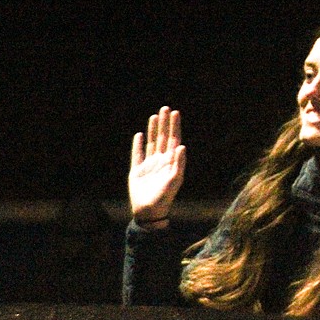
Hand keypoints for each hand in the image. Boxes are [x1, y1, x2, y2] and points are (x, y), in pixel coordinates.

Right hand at [128, 106, 186, 226]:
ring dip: (153, 129)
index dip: (175, 126)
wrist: (149, 211)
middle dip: (165, 123)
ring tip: (154, 116)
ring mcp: (149, 165)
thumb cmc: (164, 198)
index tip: (175, 113)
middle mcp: (161, 161)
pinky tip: (139, 135)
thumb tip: (182, 146)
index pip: (174, 139)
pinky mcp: (137, 171)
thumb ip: (179, 164)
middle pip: (164, 137)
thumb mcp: (174, 181)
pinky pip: (137, 154)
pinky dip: (138, 144)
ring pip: (152, 142)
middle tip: (165, 108)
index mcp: (171, 162)